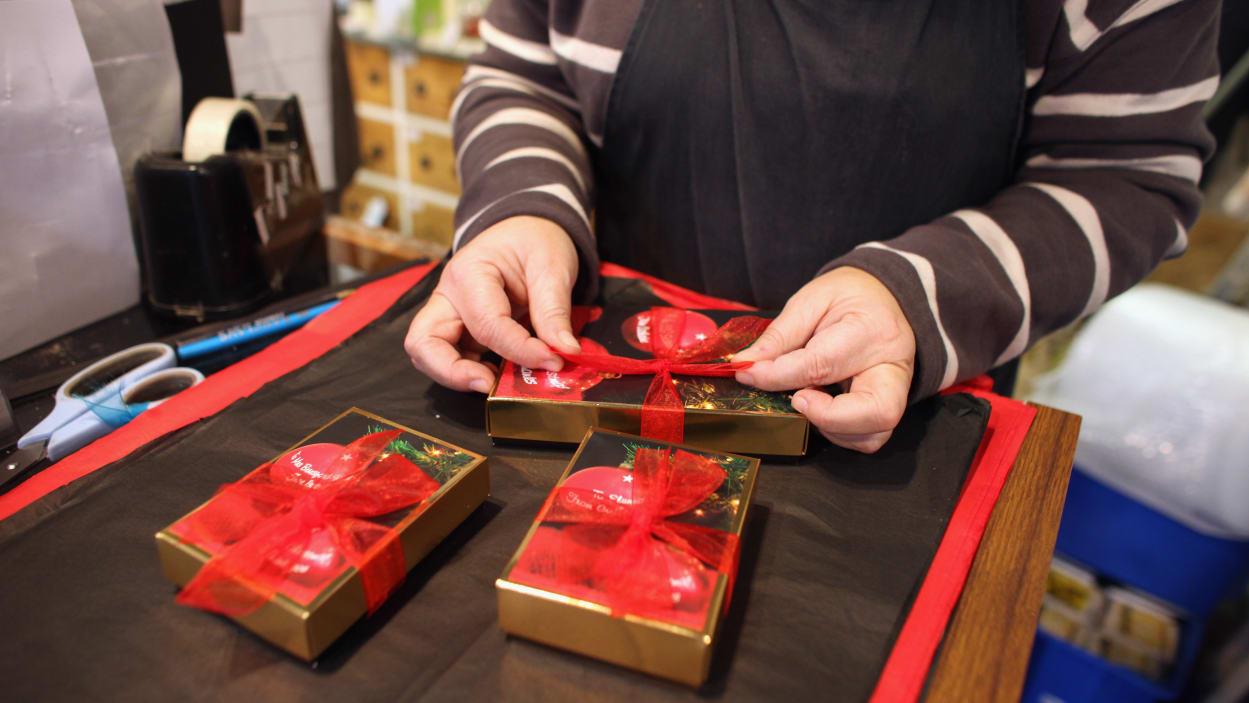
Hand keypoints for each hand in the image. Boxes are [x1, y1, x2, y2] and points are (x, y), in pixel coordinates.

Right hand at [404, 216, 580, 392]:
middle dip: (453, 373)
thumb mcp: (553, 265)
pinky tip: (503, 374)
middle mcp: (448, 296)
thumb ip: (554, 310)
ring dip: (459, 376)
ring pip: (431, 355)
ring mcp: (450, 315)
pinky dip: (472, 372)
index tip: (554, 359)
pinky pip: (453, 358)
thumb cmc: (536, 241)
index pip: (486, 324)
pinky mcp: (461, 330)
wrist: (528, 230)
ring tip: (500, 383)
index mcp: (468, 272)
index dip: (520, 349)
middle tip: (493, 386)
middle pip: (425, 343)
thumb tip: (565, 351)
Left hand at [734, 267, 915, 452]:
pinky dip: (840, 432)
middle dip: (825, 417)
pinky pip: (869, 437)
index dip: (779, 376)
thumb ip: (779, 335)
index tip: (749, 374)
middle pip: (873, 411)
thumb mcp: (809, 301)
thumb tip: (747, 365)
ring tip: (808, 398)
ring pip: (872, 434)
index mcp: (871, 329)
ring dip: (830, 427)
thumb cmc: (847, 297)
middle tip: (797, 399)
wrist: (881, 297)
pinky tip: (822, 408)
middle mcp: (893, 365)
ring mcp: (898, 391)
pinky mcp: (892, 406)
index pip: (823, 364)